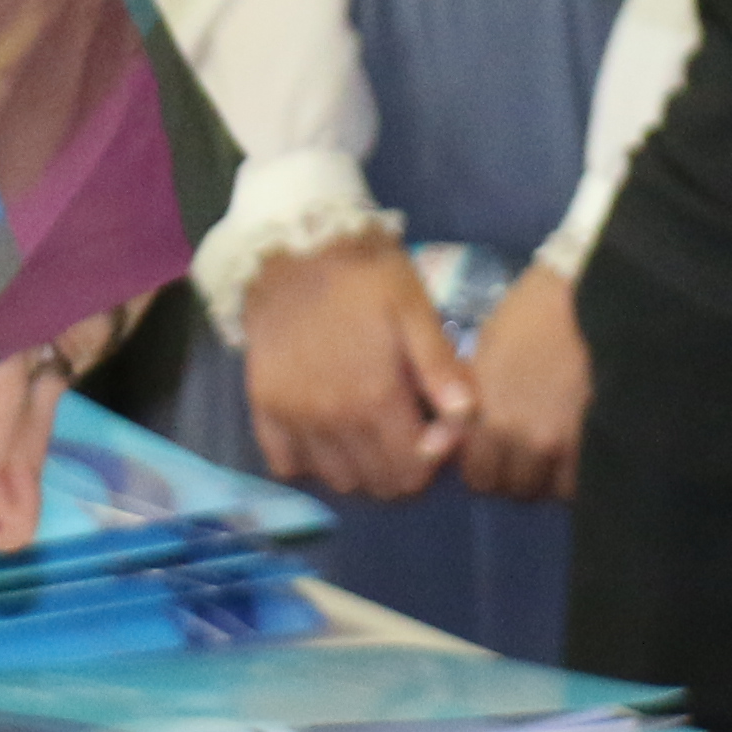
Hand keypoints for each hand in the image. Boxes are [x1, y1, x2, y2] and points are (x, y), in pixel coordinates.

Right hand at [239, 235, 470, 499]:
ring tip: (371, 431)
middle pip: (378, 483)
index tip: (436, 429)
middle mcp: (332, 420)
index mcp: (375, 398)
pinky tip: (328, 432)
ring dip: (362, 468)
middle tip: (408, 431)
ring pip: (338, 480)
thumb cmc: (364, 277)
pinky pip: (288, 465)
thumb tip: (467, 419)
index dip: (433, 457)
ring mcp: (293, 418)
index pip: (412, 470)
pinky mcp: (264, 409)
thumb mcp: (414, 309)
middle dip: (403, 468)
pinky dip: (311, 461)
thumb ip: (440, 368)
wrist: (293, 249)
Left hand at [459, 264, 590, 501]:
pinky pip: (586, 481)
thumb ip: (474, 401)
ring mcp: (569, 444)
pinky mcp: (603, 441)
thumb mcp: (485, 353)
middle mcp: (526, 438)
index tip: (494, 454)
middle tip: (526, 453)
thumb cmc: (533, 313)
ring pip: (552, 490)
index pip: (478, 478)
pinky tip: (582, 451)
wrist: (593, 292)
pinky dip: (582, 474)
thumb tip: (461, 435)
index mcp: (491, 416)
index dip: (485, 468)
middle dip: (517, 475)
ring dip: (551, 477)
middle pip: (515, 489)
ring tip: (557, 452)